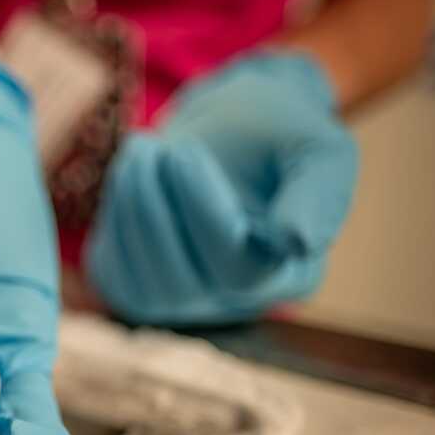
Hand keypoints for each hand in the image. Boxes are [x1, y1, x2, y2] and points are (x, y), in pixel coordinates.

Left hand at [87, 53, 358, 325]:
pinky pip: (112, 274)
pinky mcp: (139, 292)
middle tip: (149, 145)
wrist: (225, 131)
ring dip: (129, 207)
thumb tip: (299, 241)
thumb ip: (322, 189)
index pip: (239, 269)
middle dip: (155, 206)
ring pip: (143, 280)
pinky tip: (129, 180)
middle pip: (182, 281)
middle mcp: (239, 303)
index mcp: (291, 276)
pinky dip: (113, 222)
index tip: (185, 152)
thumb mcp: (316, 145)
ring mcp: (186, 304)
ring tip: (141, 150)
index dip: (203, 211)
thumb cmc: (275, 135)